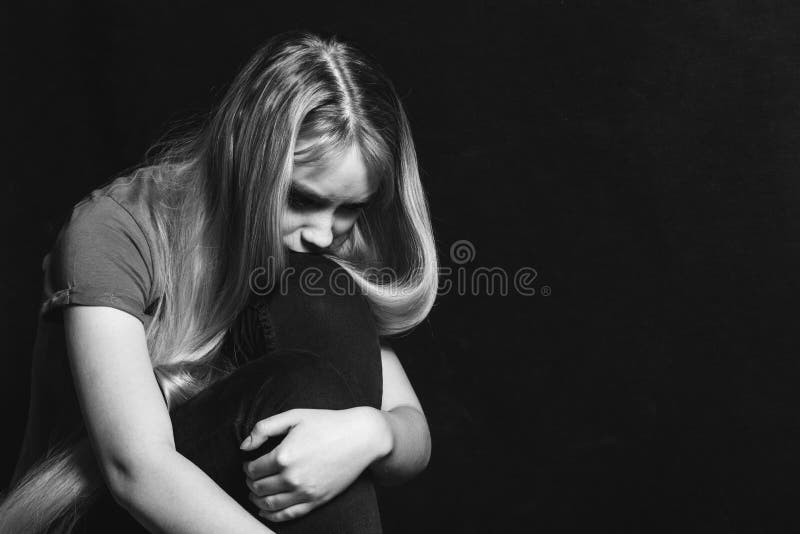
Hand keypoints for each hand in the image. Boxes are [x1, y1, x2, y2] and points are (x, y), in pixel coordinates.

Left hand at [240, 407, 391, 521]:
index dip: (246, 467)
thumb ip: (264, 428)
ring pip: (270, 504)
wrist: (361, 437)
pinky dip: (272, 516)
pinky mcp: (317, 500)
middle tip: (251, 477)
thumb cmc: (328, 422)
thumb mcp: (294, 416)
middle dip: (250, 483)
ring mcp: (305, 492)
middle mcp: (292, 477)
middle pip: (258, 488)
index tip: (248, 464)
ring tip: (255, 493)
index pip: (252, 470)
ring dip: (257, 500)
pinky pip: (288, 515)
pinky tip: (266, 510)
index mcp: (283, 455)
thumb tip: (244, 447)